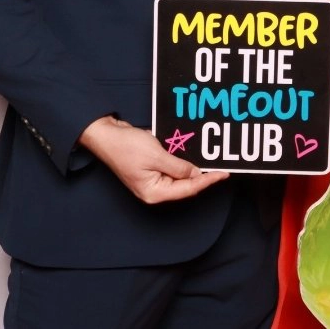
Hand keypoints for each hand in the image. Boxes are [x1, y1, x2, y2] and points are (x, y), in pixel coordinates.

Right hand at [77, 116, 228, 203]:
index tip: (223, 174)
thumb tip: (196, 174)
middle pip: (184, 186)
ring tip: (212, 163)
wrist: (106, 135)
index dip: (207, 181)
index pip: (187, 189)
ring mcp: (152, 180)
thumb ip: (178, 167)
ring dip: (193, 170)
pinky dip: (183, 164)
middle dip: (202, 177)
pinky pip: (171, 169)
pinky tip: (193, 157)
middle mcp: (154, 190)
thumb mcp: (157, 156)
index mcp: (154, 193)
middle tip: (222, 168)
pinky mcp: (150, 170)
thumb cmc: (126, 147)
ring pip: (179, 178)